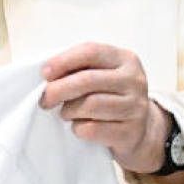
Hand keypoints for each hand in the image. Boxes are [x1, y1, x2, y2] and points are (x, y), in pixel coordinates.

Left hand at [39, 43, 167, 170]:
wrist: (139, 131)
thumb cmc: (111, 98)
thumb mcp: (102, 75)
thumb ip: (80, 69)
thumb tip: (47, 74)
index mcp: (125, 59)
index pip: (91, 51)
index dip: (63, 61)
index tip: (44, 73)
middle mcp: (134, 80)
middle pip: (87, 80)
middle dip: (58, 90)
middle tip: (45, 100)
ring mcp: (135, 107)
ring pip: (90, 105)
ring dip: (68, 111)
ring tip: (65, 113)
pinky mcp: (130, 132)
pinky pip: (92, 129)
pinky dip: (78, 129)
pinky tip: (79, 127)